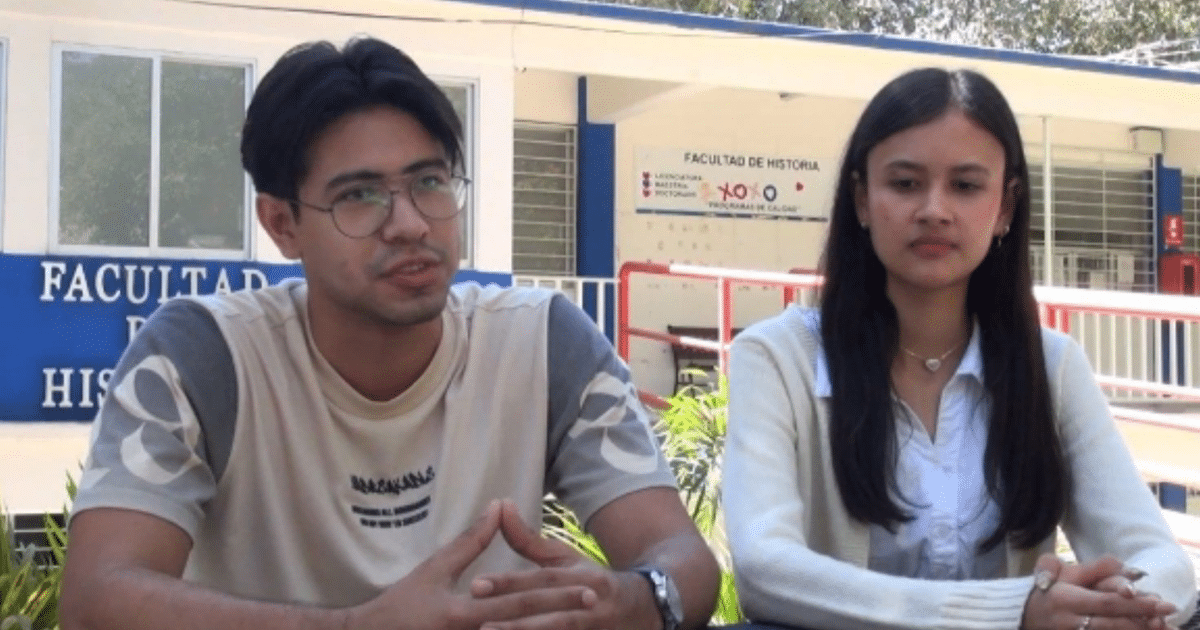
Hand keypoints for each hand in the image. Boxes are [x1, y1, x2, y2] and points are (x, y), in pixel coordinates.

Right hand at [347, 501, 596, 629]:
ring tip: (582, 622)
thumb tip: (497, 507)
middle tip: (596, 603)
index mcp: (465, 612)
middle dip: (564, 615)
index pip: (520, 601)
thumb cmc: (402, 605)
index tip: (587, 586)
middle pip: (527, 626)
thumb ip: (470, 542)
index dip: (556, 594)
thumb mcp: (435, 570)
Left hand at [469, 499, 659, 629]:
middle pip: (550, 612)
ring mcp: (596, 628)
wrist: (646, 609)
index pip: (542, 581)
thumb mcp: (566, 561)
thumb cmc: (594, 582)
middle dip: (514, 619)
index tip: (476, 585)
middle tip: (478, 621)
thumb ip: (528, 540)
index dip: (510, 582)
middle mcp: (591, 605)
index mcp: (583, 579)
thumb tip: (500, 504)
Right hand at [1021, 553, 1176, 629]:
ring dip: (1135, 629)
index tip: (1157, 600)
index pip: (1106, 601)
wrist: (1022, 614)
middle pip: (1113, 621)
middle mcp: (1070, 619)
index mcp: (1066, 598)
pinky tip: (1137, 629)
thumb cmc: (1046, 588)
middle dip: (1142, 617)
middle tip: (1166, 612)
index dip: (1133, 603)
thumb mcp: (1061, 571)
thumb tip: (1121, 563)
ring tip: (1159, 624)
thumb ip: (1091, 568)